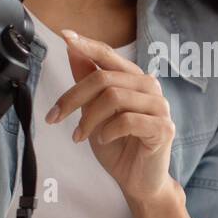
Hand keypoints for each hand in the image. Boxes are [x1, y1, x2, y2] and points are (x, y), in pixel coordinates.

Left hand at [45, 30, 174, 202]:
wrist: (138, 181)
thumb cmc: (118, 146)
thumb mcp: (94, 112)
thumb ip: (88, 81)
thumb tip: (73, 49)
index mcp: (133, 79)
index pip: (108, 55)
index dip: (87, 44)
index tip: (65, 36)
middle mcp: (149, 86)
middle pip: (104, 77)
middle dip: (73, 97)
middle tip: (54, 117)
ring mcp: (159, 106)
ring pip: (114, 97)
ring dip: (89, 119)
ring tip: (80, 136)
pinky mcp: (163, 127)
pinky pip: (128, 120)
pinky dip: (108, 131)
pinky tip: (103, 140)